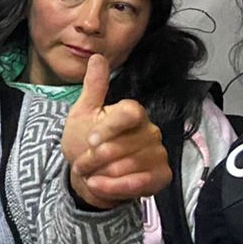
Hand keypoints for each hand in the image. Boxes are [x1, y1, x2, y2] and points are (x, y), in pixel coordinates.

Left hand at [62, 55, 172, 207]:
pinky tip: (98, 185)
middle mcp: (150, 131)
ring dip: (101, 173)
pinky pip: (140, 183)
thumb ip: (94, 87)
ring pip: (130, 165)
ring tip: (90, 173)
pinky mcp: (161, 176)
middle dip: (95, 157)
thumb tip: (96, 56)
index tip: (88, 141)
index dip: (107, 128)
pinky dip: (114, 187)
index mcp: (132, 113)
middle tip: (81, 162)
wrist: (89, 174)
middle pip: (125, 144)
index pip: (130, 113)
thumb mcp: (83, 113)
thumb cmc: (84, 141)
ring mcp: (158, 154)